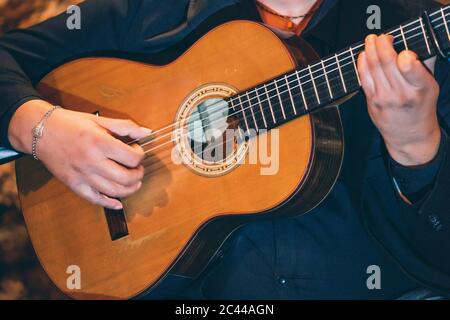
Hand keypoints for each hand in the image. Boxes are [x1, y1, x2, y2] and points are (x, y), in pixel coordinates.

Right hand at [8, 100, 151, 208]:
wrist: (41, 130)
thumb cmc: (71, 123)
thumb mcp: (100, 120)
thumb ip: (126, 127)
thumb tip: (148, 133)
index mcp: (100, 142)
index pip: (132, 158)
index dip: (140, 155)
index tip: (137, 152)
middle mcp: (91, 161)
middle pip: (126, 178)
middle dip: (138, 175)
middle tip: (139, 170)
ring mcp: (82, 175)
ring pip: (113, 191)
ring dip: (130, 190)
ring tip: (134, 183)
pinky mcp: (73, 184)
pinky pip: (94, 199)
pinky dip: (109, 204)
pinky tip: (118, 203)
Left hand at [357, 34, 440, 165]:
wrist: (409, 135)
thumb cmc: (420, 107)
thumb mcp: (431, 88)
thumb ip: (421, 68)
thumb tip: (407, 47)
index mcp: (421, 89)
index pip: (411, 68)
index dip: (404, 55)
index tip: (403, 50)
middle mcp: (401, 94)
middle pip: (386, 63)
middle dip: (382, 44)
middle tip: (382, 36)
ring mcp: (384, 98)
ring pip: (373, 67)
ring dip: (370, 49)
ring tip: (371, 40)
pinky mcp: (371, 102)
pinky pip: (363, 78)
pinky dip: (362, 63)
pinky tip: (363, 55)